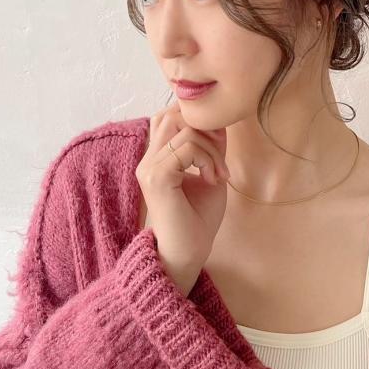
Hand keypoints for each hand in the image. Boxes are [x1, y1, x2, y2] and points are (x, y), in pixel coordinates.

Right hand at [135, 100, 230, 275]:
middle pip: (174, 114)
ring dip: (211, 147)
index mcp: (156, 156)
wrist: (188, 254)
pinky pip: (187, 147)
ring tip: (218, 173)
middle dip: (206, 130)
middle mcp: (148, 158)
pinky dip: (207, 159)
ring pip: (184, 128)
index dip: (200, 122)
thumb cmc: (198, 219)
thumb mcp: (209, 171)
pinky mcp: (156, 177)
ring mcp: (149, 167)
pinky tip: (212, 179)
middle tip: (220, 159)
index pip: (171, 115)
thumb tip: (218, 119)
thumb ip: (211, 145)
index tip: (220, 148)